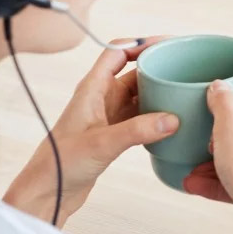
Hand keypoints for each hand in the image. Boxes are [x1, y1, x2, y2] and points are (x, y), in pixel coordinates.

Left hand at [4, 38, 178, 226]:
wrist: (48, 191)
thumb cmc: (61, 163)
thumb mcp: (101, 143)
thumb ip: (136, 130)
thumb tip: (172, 119)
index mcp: (92, 88)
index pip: (118, 51)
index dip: (142, 43)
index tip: (168, 44)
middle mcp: (100, 97)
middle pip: (133, 71)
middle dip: (157, 67)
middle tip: (184, 68)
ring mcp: (107, 116)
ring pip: (138, 95)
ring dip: (158, 93)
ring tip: (183, 92)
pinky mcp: (112, 134)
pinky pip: (139, 117)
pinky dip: (155, 116)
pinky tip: (171, 122)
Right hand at [184, 80, 232, 233]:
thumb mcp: (228, 130)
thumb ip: (222, 102)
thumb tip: (220, 85)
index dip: (222, 121)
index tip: (208, 131)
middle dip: (216, 150)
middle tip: (197, 158)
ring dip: (217, 171)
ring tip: (192, 180)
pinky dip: (229, 187)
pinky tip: (206, 191)